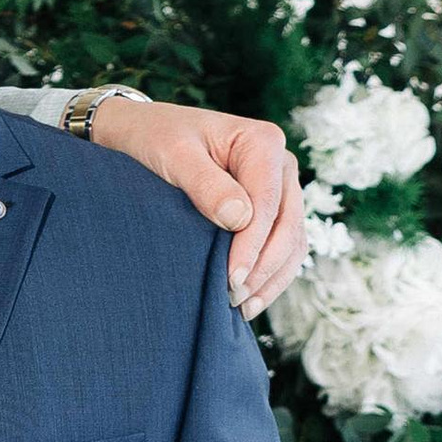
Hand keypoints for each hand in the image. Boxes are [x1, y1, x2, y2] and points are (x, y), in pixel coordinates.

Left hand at [87, 98, 306, 317]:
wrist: (148, 134)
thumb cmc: (158, 139)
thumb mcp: (174, 156)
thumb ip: (205, 184)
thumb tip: (240, 219)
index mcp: (263, 142)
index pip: (267, 203)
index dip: (253, 245)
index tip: (232, 279)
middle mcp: (282, 164)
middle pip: (288, 225)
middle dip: (264, 267)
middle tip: (234, 298)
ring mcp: (281, 187)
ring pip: (293, 240)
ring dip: (273, 278)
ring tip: (244, 307)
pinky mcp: (272, 208)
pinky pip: (284, 246)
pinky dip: (272, 274)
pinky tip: (252, 299)